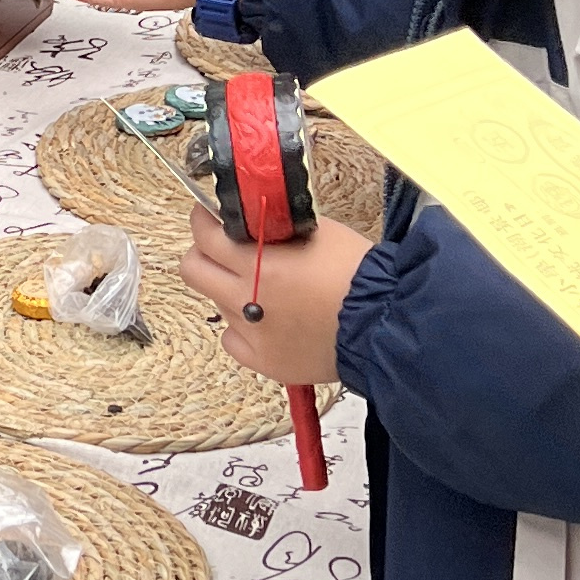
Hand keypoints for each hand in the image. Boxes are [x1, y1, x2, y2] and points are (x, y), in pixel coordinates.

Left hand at [173, 202, 369, 389]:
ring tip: (265, 288)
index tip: (207, 217)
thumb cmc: (360, 275)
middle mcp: (247, 300)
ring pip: (216, 304)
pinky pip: (233, 340)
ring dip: (230, 291)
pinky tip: (266, 320)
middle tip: (220, 249)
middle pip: (193, 271)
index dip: (202, 221)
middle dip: (203, 254)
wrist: (386, 323)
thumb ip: (276, 226)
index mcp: (258, 264)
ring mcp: (254, 335)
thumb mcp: (317, 232)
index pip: (205, 236)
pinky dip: (243, 328)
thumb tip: (251, 218)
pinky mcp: (265, 362)